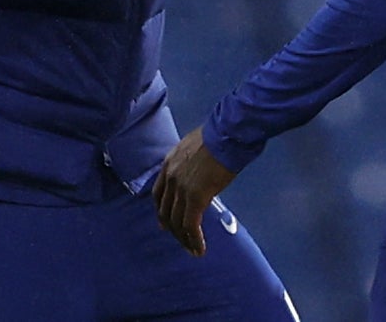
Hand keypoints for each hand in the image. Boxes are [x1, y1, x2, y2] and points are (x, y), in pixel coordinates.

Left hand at [153, 127, 236, 255]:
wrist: (226, 135)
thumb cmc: (218, 136)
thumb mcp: (194, 147)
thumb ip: (190, 163)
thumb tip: (197, 173)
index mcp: (169, 163)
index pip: (158, 194)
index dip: (161, 211)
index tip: (164, 223)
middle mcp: (170, 177)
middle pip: (166, 211)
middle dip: (173, 229)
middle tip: (181, 241)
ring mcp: (181, 188)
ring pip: (177, 222)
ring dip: (184, 239)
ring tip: (192, 250)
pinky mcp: (196, 197)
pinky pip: (191, 225)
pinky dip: (194, 240)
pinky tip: (200, 249)